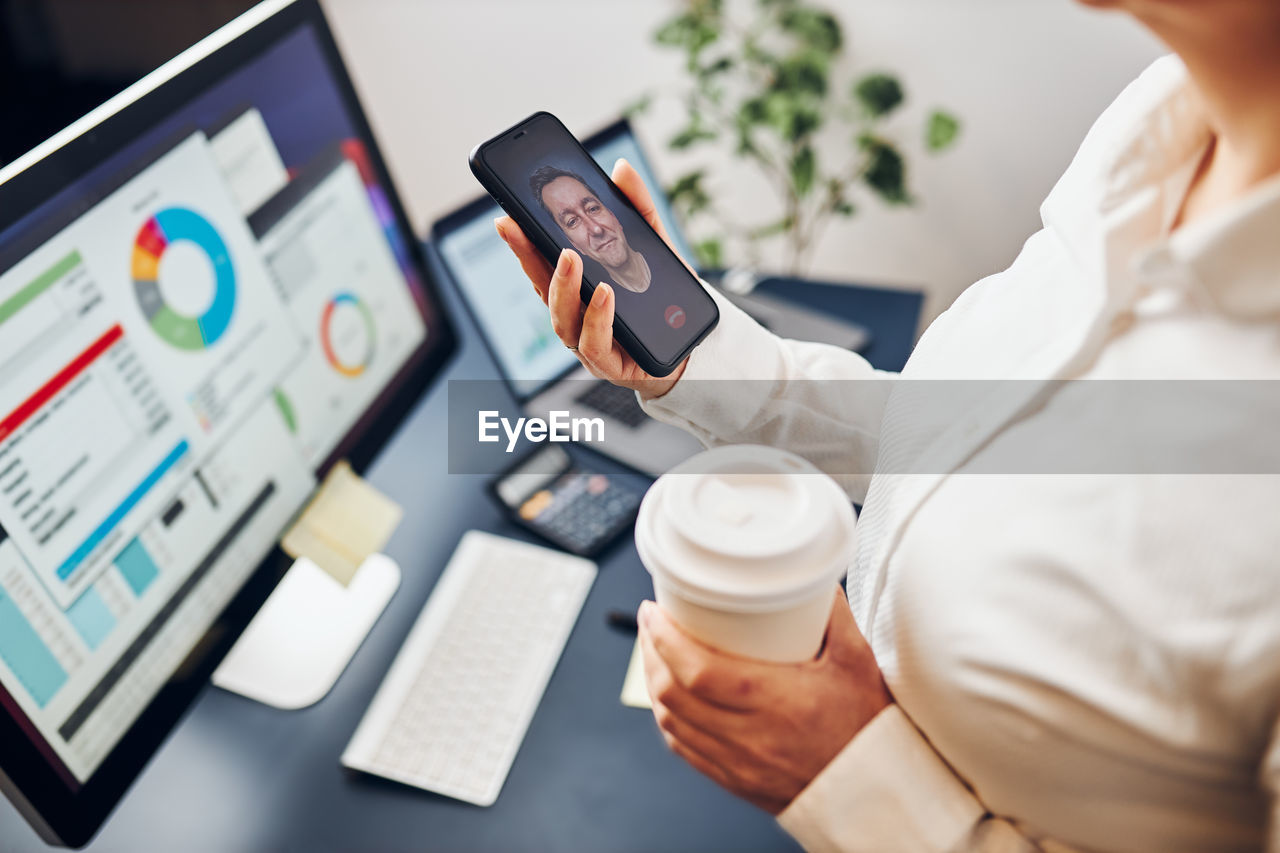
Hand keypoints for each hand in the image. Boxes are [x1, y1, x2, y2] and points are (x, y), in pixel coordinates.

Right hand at [495, 159, 689, 398]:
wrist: (694, 346)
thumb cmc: (664, 301)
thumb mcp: (655, 247)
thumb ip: (639, 209)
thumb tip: (621, 170)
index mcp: (578, 291)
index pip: (541, 266)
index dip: (520, 244)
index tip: (506, 218)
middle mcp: (576, 318)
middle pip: (542, 290)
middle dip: (527, 258)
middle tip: (524, 228)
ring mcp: (589, 344)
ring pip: (562, 320)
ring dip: (562, 288)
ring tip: (571, 258)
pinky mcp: (611, 366)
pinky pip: (594, 345)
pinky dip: (597, 319)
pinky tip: (605, 295)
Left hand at [638, 587, 891, 814]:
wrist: (876, 790)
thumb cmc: (868, 728)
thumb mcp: (857, 661)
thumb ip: (834, 613)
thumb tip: (810, 575)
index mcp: (774, 701)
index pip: (696, 670)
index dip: (663, 638)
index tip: (653, 612)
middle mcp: (749, 736)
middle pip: (672, 694)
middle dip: (650, 652)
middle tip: (651, 622)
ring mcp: (737, 763)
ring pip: (671, 722)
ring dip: (654, 683)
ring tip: (656, 652)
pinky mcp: (734, 780)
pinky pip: (684, 749)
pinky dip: (669, 719)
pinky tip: (672, 698)